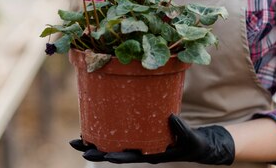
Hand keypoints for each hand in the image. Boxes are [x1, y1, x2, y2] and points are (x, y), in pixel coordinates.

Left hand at [69, 114, 234, 164]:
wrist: (197, 144)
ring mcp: (139, 144)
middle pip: (116, 153)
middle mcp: (142, 151)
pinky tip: (94, 126)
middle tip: (78, 146)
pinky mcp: (140, 134)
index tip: (104, 156)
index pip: (132, 157)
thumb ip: (183, 130)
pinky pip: (120, 134)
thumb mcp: (192, 139)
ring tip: (77, 141)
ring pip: (114, 145)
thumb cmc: (194, 144)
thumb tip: (171, 117)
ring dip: (96, 143)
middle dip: (97, 151)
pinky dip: (107, 131)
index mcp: (153, 155)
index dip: (118, 157)